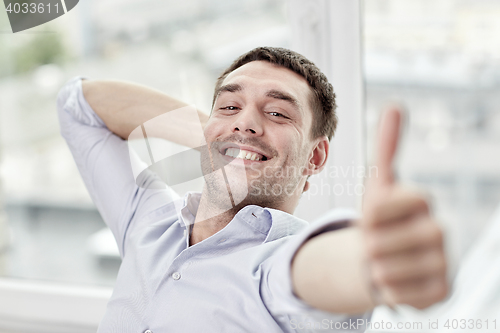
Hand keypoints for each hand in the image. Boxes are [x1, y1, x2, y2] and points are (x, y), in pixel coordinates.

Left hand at [361, 107, 447, 308]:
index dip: (372, 213)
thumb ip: (387, 148)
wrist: (381, 258)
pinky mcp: (442, 291)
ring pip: (394, 270)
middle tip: (372, 245)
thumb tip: (396, 106)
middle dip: (371, 244)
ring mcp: (444, 262)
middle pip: (391, 241)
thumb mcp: (377, 186)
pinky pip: (404, 295)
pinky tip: (392, 281)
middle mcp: (439, 230)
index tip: (368, 218)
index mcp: (422, 201)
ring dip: (377, 268)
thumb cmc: (378, 221)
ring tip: (380, 263)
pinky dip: (389, 290)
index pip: (390, 205)